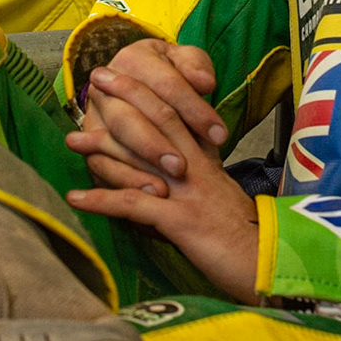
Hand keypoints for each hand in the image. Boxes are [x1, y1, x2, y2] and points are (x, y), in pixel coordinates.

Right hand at [64, 40, 224, 194]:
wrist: (144, 86)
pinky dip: (124, 181)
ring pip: (110, 142)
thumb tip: (203, 82)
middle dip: (157, 144)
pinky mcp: (90, 146)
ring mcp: (93, 118)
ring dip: (138, 166)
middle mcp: (104, 88)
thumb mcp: (188, 62)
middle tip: (183, 167)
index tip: (220, 136)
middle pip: (128, 116)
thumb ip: (196, 67)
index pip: (165, 85)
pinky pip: (101, 165)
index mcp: (131, 59)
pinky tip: (150, 192)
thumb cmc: (172, 76)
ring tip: (166, 187)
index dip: (194, 110)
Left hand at [64, 42, 258, 303]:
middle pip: (158, 121)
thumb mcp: (221, 202)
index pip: (176, 117)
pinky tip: (75, 199)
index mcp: (206, 163)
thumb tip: (171, 176)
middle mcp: (196, 169)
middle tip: (96, 78)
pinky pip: (133, 205)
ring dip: (101, 149)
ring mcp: (187, 193)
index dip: (150, 93)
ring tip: (71, 140)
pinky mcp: (180, 221)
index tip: (125, 77)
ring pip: (141, 159)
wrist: (269, 263)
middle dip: (126, 98)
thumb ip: (199, 182)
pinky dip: (101, 201)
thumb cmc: (245, 240)